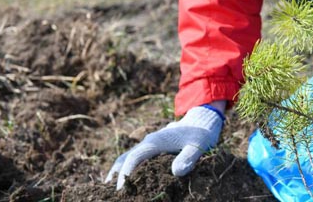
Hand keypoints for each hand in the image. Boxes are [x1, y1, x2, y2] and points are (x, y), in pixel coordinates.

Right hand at [105, 104, 223, 189]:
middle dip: (116, 175)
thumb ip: (188, 158)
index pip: (134, 158)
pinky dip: (126, 168)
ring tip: (111, 190)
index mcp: (156, 141)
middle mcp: (149, 141)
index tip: (120, 189)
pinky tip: (126, 181)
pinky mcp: (153, 147)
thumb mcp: (198, 146)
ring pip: (127, 157)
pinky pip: (134, 158)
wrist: (202, 119)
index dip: (125, 173)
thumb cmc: (201, 133)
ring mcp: (149, 143)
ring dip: (118, 172)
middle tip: (111, 194)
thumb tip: (176, 172)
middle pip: (125, 158)